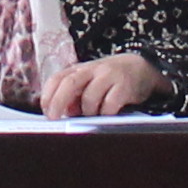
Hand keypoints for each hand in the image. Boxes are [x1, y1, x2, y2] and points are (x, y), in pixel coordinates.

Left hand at [42, 52, 166, 117]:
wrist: (141, 67)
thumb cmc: (109, 80)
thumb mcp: (89, 83)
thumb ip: (75, 96)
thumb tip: (65, 112)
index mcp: (79, 69)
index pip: (57, 79)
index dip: (48, 95)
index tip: (46, 112)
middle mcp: (92, 69)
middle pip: (69, 83)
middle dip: (58, 102)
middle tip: (55, 119)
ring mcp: (109, 76)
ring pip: (89, 97)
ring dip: (87, 111)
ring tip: (92, 115)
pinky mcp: (124, 86)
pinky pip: (110, 104)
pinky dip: (105, 113)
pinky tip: (107, 114)